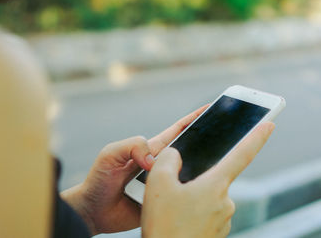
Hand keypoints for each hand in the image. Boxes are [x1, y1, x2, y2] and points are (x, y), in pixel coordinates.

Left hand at [61, 105, 208, 234]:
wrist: (93, 211)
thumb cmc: (99, 179)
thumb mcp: (110, 154)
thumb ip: (131, 146)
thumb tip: (153, 160)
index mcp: (152, 150)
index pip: (178, 130)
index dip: (194, 118)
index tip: (211, 108)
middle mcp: (161, 165)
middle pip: (189, 151)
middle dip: (207, 142)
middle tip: (226, 136)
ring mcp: (164, 183)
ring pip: (189, 174)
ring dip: (203, 170)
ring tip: (220, 164)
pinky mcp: (164, 201)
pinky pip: (182, 196)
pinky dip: (193, 193)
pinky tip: (204, 192)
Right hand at [142, 122, 274, 237]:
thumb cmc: (164, 226)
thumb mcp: (157, 184)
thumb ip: (167, 159)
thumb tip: (175, 155)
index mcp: (216, 185)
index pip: (242, 154)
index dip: (257, 136)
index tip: (270, 124)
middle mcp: (226, 201)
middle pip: (213, 177)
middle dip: (196, 179)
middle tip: (173, 192)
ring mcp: (223, 219)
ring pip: (207, 196)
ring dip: (192, 197)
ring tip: (172, 211)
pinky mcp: (217, 232)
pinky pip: (206, 212)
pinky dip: (194, 212)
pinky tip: (178, 220)